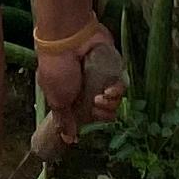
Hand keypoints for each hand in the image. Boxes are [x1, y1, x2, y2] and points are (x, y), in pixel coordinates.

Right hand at [32, 19, 123, 140]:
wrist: (67, 38)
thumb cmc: (57, 69)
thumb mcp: (56, 99)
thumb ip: (63, 120)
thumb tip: (67, 140)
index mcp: (73, 96)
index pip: (87, 115)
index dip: (90, 120)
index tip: (87, 118)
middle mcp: (88, 88)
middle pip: (104, 110)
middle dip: (102, 113)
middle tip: (95, 104)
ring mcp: (102, 77)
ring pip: (115, 100)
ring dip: (110, 103)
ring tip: (101, 96)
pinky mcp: (113, 67)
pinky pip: (121, 86)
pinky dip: (117, 91)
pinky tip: (110, 90)